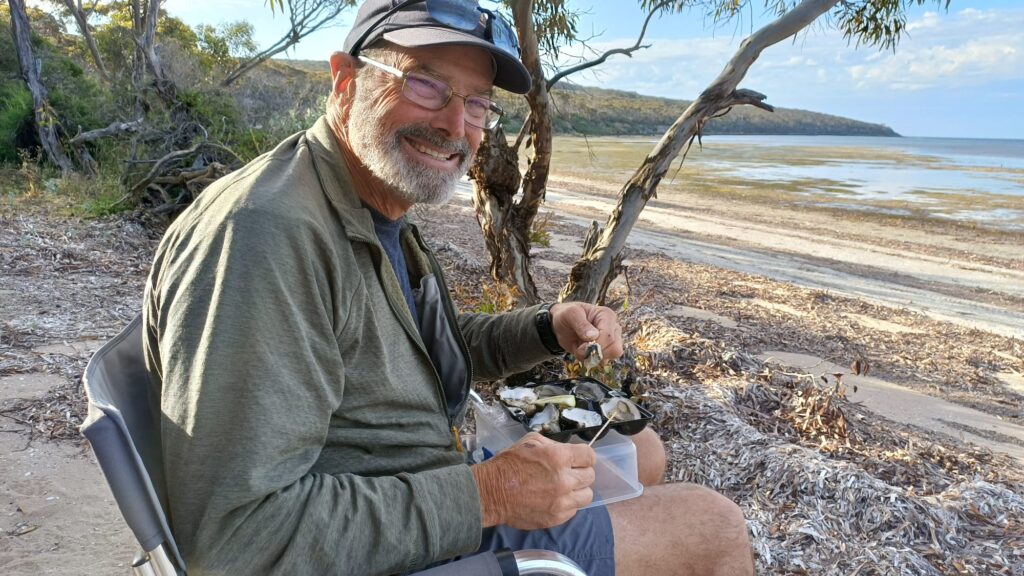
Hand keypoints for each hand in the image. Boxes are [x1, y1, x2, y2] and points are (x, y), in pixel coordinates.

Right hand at [471, 433, 595, 529]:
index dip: (584, 456)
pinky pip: (574, 510)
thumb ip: (553, 445)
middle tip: (569, 472)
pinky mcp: (556, 518)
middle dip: (580, 472)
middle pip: (590, 476)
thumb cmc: (508, 464)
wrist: (491, 493)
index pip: (590, 456)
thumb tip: (568, 452)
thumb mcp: (530, 441)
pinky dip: (567, 504)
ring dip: (578, 490)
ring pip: (587, 496)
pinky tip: (554, 499)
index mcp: (558, 457)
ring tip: (565, 488)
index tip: (578, 459)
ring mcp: (561, 502)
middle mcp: (564, 480)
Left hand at [550, 302, 623, 362]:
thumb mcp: (570, 314)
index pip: (609, 336)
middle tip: (580, 348)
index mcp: (607, 316)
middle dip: (594, 353)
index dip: (595, 345)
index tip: (580, 345)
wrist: (562, 325)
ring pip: (611, 357)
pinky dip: (590, 359)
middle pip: (614, 349)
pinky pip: (603, 361)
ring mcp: (611, 340)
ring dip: (592, 356)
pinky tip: (583, 351)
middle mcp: (613, 328)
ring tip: (580, 347)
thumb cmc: (567, 316)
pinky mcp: (606, 350)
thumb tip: (593, 336)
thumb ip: (581, 324)